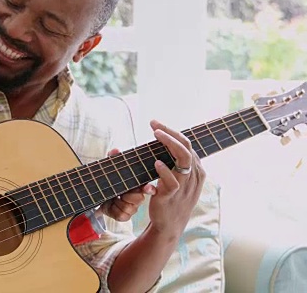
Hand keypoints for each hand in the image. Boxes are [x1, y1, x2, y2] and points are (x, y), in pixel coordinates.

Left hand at [100, 148, 153, 221]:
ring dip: (119, 202)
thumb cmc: (107, 183)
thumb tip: (115, 150)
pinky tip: (110, 205)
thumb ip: (113, 160)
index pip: (146, 187)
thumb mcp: (109, 171)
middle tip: (120, 192)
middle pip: (139, 198)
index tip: (149, 188)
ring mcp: (131, 207)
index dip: (148, 188)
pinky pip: (122, 214)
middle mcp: (136, 197)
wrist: (95, 197)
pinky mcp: (124, 216)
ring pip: (130, 207)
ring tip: (113, 197)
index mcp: (136, 185)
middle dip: (128, 195)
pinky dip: (114, 209)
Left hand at [148, 120, 205, 238]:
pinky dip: (164, 170)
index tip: (155, 124)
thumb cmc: (172, 198)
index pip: (187, 144)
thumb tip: (166, 142)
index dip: (172, 132)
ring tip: (156, 135)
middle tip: (154, 125)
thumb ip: (177, 163)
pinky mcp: (172, 196)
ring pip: (183, 160)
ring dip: (170, 145)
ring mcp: (184, 186)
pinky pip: (172, 181)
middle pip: (187, 147)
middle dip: (171, 133)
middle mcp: (193, 175)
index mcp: (195, 169)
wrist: (169, 224)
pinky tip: (155, 163)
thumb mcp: (179, 179)